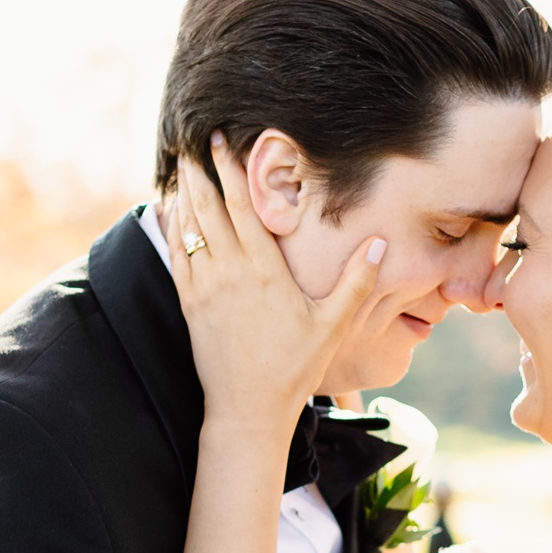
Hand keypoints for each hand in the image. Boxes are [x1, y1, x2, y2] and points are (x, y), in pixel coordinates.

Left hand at [171, 141, 385, 435]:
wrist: (248, 409)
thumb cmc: (294, 368)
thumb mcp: (332, 325)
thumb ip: (356, 281)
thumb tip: (380, 243)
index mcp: (264, 271)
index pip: (242, 208)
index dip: (229, 171)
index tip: (219, 143)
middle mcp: (229, 273)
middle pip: (208, 209)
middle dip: (199, 173)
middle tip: (190, 144)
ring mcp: (205, 289)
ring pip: (189, 229)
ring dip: (183, 196)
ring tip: (179, 169)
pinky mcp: (190, 306)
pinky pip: (177, 257)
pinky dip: (173, 230)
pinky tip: (171, 214)